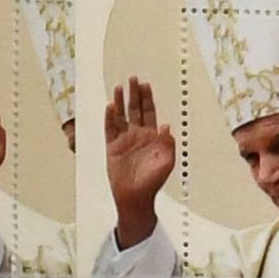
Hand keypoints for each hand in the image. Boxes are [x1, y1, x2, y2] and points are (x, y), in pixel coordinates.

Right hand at [104, 76, 174, 250]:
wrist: (135, 198)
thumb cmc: (152, 182)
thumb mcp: (166, 162)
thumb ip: (168, 144)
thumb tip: (167, 125)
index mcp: (151, 136)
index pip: (149, 112)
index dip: (147, 98)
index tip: (145, 84)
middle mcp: (137, 135)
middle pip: (135, 109)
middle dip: (134, 94)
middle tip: (132, 78)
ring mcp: (124, 141)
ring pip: (121, 116)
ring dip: (120, 102)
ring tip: (119, 87)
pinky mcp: (112, 149)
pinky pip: (110, 130)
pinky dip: (110, 118)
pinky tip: (110, 107)